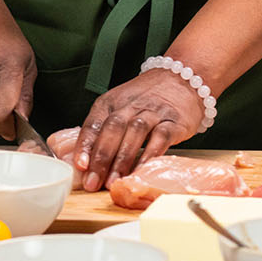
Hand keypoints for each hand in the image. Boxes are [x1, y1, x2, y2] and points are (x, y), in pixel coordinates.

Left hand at [72, 69, 202, 192]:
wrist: (181, 78)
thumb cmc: (145, 99)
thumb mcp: (120, 107)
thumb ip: (104, 130)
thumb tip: (86, 162)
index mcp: (112, 102)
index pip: (94, 122)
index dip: (86, 145)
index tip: (80, 165)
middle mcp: (131, 105)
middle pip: (113, 128)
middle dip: (101, 157)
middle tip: (94, 182)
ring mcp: (154, 112)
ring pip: (135, 132)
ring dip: (123, 159)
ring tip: (115, 181)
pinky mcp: (175, 121)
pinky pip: (161, 136)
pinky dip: (150, 154)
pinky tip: (142, 170)